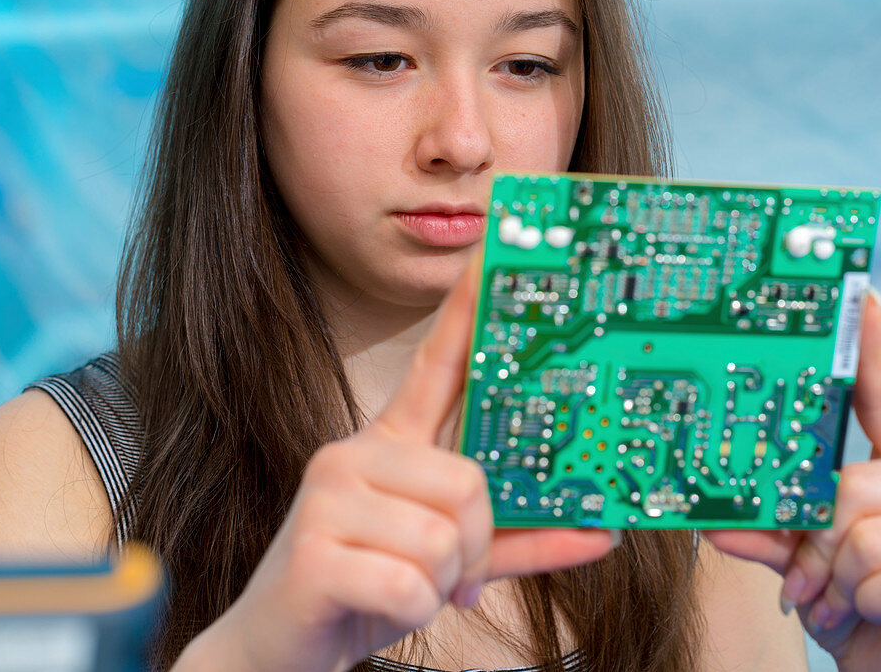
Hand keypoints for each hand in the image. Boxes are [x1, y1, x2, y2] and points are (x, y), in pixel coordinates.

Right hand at [204, 247, 613, 671]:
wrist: (277, 643)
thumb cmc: (367, 586)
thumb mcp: (450, 559)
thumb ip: (521, 539)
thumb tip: (603, 529)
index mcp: (390, 444)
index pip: (436, 362)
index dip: (469, 306)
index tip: (498, 248)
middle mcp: (355, 453)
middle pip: (469, 479)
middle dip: (475, 544)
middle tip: (454, 575)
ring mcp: (327, 497)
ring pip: (445, 537)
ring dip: (442, 583)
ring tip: (409, 589)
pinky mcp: (311, 552)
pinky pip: (412, 585)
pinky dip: (413, 611)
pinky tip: (379, 606)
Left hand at [704, 290, 880, 671]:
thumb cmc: (850, 594)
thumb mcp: (799, 553)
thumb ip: (764, 528)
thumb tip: (712, 517)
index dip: (871, 348)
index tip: (862, 296)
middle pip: (854, 485)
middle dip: (815, 538)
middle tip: (806, 573)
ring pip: (866, 533)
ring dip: (833, 577)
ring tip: (834, 596)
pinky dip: (861, 605)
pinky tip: (867, 613)